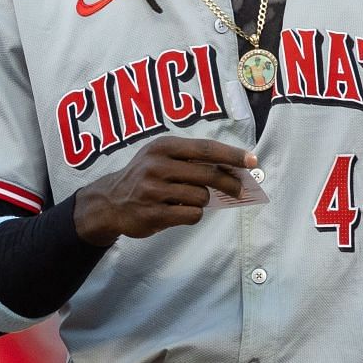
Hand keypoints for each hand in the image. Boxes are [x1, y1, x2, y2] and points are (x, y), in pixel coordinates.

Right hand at [72, 134, 258, 243]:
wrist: (109, 202)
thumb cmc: (144, 177)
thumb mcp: (160, 158)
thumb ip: (191, 160)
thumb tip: (233, 170)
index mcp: (162, 147)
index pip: (206, 149)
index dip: (232, 155)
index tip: (252, 161)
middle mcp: (157, 166)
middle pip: (208, 174)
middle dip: (229, 183)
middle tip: (239, 190)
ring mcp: (154, 190)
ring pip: (201, 197)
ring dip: (202, 201)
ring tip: (186, 200)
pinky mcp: (153, 213)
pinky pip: (191, 215)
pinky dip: (192, 215)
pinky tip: (178, 212)